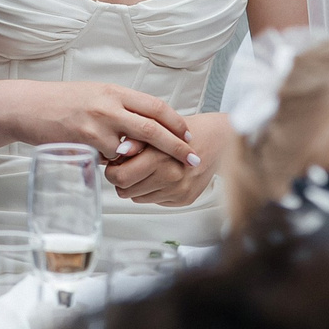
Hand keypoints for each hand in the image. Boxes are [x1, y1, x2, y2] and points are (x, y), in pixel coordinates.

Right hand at [11, 81, 196, 167]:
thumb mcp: (96, 94)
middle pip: (154, 127)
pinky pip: (108, 159)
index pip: (156, 106)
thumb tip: (147, 122)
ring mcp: (97, 123)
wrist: (28, 106)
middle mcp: (109, 105)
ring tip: (139, 164)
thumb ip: (121, 107)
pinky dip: (111, 162)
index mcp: (115, 91)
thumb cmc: (62, 102)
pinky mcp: (84, 140)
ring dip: (138, 159)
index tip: (189, 135)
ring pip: (131, 148)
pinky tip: (101, 158)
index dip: (176, 122)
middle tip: (193, 158)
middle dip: (177, 146)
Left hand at [107, 111, 234, 205]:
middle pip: (126, 191)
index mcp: (159, 158)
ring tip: (146, 169)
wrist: (216, 140)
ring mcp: (178, 191)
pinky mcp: (184, 200)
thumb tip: (118, 150)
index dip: (112, 170)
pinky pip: (155, 201)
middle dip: (122, 179)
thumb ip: (134, 139)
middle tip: (126, 167)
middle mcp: (171, 178)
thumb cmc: (183, 132)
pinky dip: (152, 190)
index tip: (115, 163)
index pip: (120, 177)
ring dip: (137, 185)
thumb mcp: (155, 127)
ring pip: (138, 198)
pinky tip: (160, 176)